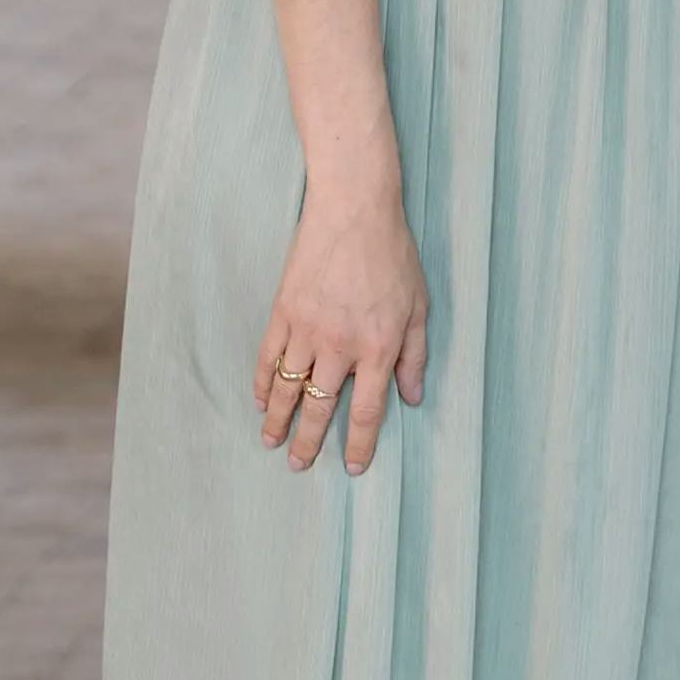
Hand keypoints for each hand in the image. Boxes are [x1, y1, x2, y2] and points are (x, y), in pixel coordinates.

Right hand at [255, 178, 429, 471]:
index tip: (353, 467)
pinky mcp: (283, 312)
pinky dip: (261, 383)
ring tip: (271, 442)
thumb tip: (413, 397)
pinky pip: (267, 358)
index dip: (359, 445)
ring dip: (276, 420)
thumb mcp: (419, 306)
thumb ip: (415, 356)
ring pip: (286, 388)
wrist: (354, 211)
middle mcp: (340, 347)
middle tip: (299, 465)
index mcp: (377, 348)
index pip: (367, 411)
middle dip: (308, 442)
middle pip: (320, 408)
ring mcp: (306, 330)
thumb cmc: (393, 255)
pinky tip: (259, 400)